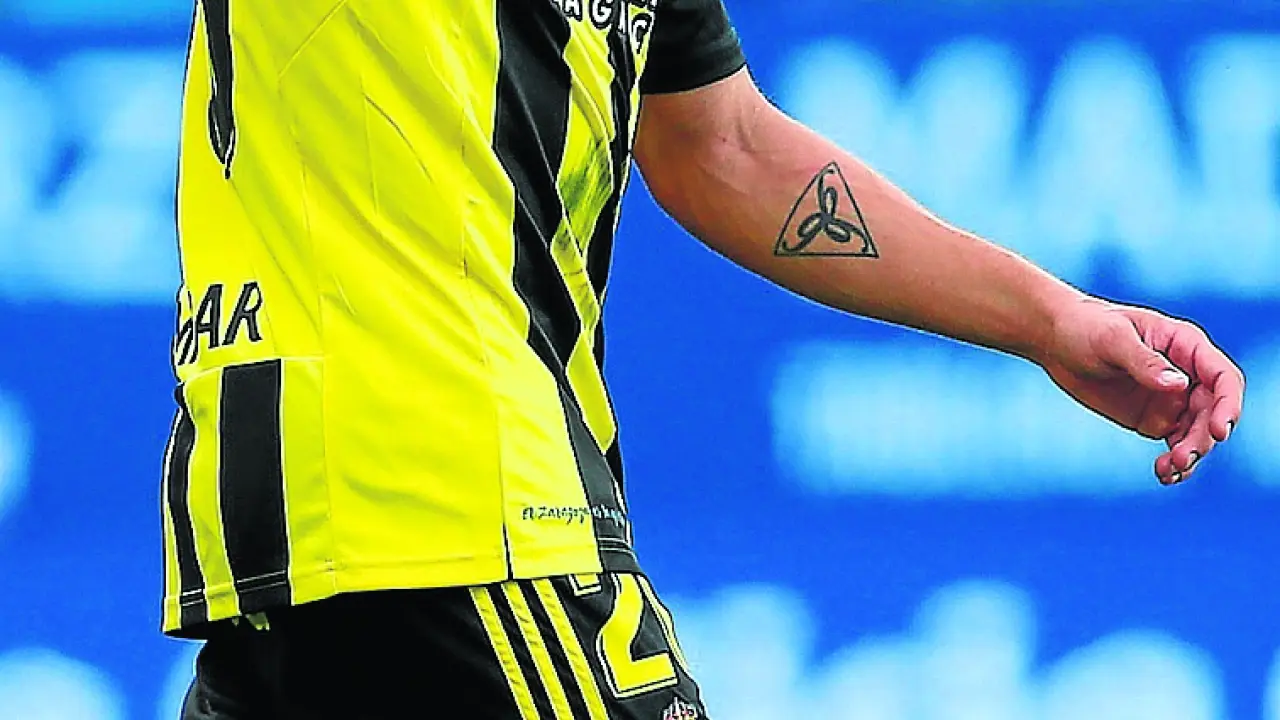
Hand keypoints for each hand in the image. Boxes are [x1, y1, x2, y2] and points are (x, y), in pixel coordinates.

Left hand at [1038, 298, 1244, 484]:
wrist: (1057, 341)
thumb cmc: (1087, 327)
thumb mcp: (1113, 339)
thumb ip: (1145, 362)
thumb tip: (1179, 386)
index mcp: (1186, 346)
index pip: (1223, 378)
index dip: (1228, 405)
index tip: (1217, 431)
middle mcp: (1187, 375)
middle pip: (1212, 412)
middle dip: (1203, 438)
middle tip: (1180, 458)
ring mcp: (1172, 400)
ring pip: (1196, 433)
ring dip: (1190, 454)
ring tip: (1169, 470)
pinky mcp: (1154, 419)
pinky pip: (1175, 444)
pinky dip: (1175, 462)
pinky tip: (1164, 475)